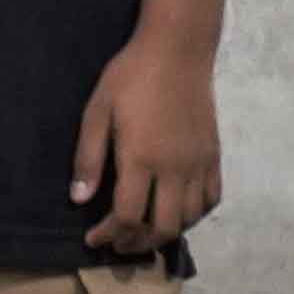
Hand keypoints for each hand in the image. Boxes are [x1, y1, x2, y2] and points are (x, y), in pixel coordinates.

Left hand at [69, 41, 220, 255]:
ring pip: (190, 218)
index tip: (93, 238)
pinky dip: (195, 215)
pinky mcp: (214, 155)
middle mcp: (174, 168)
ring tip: (145, 230)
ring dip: (166, 232)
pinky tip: (178, 211)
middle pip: (162, 227)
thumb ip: (88, 157)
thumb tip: (79, 198)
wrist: (177, 49)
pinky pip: (211, 198)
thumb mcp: (98, 111)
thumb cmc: (131, 77)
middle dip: (137, 243)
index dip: (109, 235)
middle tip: (118, 242)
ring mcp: (199, 163)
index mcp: (141, 158)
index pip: (128, 216)